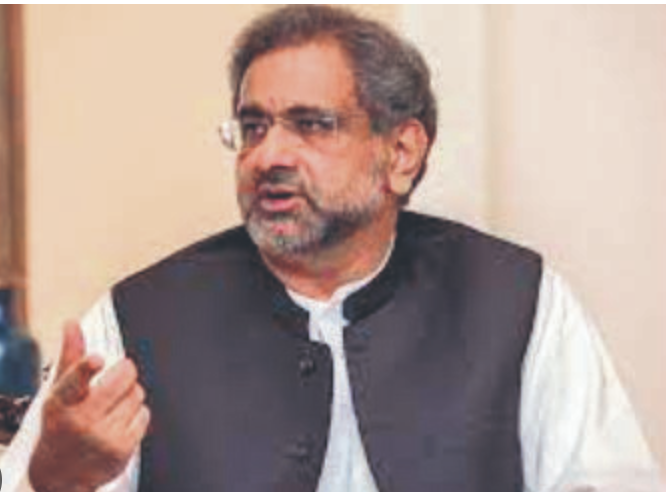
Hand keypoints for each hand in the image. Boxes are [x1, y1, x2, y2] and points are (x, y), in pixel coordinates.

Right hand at [29, 321, 149, 491]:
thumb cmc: (61, 424)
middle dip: (126, 372)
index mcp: (62, 402)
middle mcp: (80, 421)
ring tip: (112, 408)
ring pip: (137, 395)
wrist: (58, 475)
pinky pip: (144, 415)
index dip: (87, 368)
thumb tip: (72, 323)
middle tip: (118, 378)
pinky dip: (137, 414)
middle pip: (124, 379)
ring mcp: (102, 437)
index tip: (96, 359)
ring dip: (131, 395)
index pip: (75, 380)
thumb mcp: (58, 392)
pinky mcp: (121, 450)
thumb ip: (70, 357)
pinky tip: (119, 423)